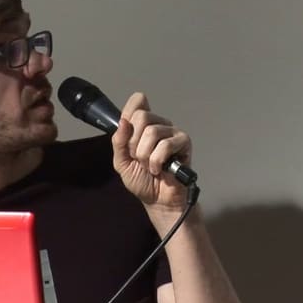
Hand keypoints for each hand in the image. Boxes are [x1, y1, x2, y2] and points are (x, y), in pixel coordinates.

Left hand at [111, 92, 192, 210]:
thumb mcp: (121, 162)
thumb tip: (123, 122)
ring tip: (150, 166)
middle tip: (138, 158)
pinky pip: (165, 145)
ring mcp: (171, 132)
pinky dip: (157, 161)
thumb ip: (119, 142)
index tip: (127, 129)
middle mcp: (158, 124)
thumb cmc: (141, 180)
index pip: (137, 102)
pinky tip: (160, 169)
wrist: (157, 200)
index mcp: (142, 126)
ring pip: (152, 132)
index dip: (129, 111)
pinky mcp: (183, 142)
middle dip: (134, 143)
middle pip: (142, 116)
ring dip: (145, 155)